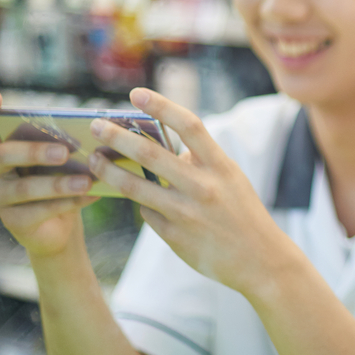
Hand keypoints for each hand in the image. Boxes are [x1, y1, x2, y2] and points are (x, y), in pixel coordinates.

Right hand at [0, 92, 98, 258]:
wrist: (60, 227)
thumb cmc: (60, 182)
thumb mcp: (62, 162)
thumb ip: (65, 146)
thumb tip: (94, 133)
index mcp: (1, 148)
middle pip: (5, 154)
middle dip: (36, 151)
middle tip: (65, 152)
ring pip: (24, 187)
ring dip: (59, 184)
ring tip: (87, 181)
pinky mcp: (11, 221)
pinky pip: (39, 211)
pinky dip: (69, 203)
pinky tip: (91, 196)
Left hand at [86, 88, 296, 294]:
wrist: (261, 261)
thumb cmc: (243, 213)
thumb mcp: (231, 179)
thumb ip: (201, 162)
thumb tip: (165, 147)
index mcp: (221, 166)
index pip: (189, 125)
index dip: (161, 105)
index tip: (136, 93)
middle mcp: (203, 187)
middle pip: (151, 154)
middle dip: (118, 136)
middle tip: (96, 125)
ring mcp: (187, 214)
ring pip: (135, 187)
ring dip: (109, 170)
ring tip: (94, 160)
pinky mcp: (175, 237)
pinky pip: (147, 214)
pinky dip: (142, 204)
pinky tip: (141, 202)